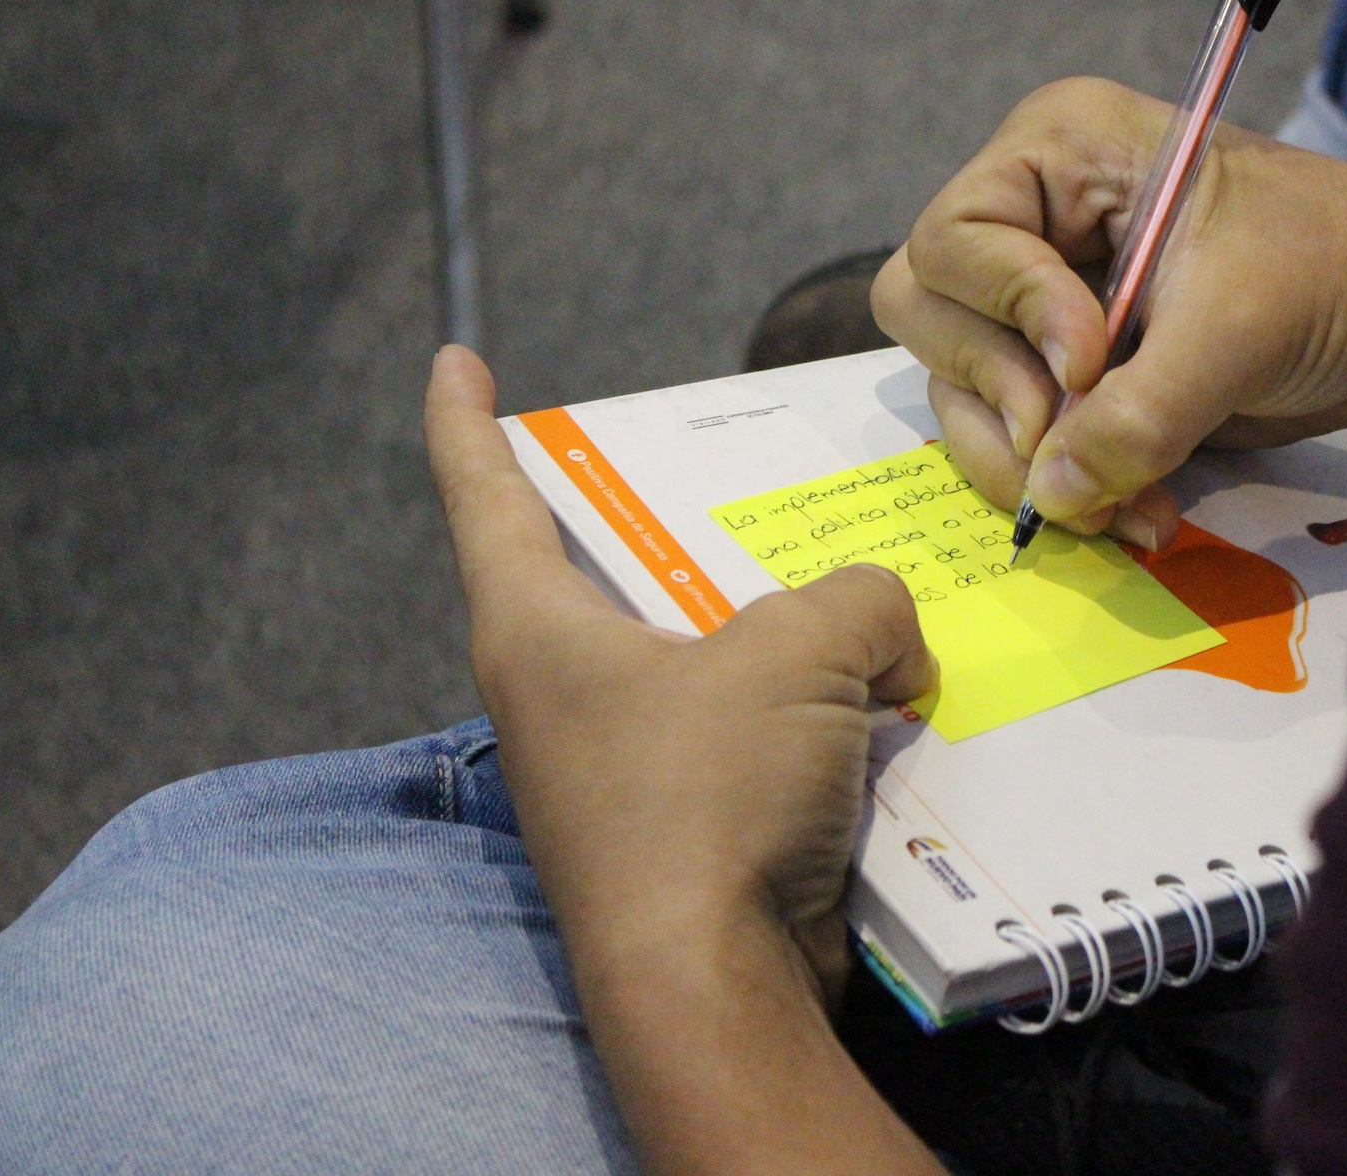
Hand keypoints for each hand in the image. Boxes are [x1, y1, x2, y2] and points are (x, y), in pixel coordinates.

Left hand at [424, 344, 935, 999]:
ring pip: (701, 660)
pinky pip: (750, 736)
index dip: (469, 418)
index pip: (485, 491)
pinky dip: (808, 713)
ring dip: (774, 632)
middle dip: (673, 526)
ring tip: (860, 599)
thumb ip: (856, 603)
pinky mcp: (684, 828)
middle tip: (733, 478)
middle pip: (611, 573)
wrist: (713, 987)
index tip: (456, 360)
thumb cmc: (708, 798)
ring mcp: (620, 768)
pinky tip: (885, 699)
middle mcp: (563, 694)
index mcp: (538, 630)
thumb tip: (890, 640)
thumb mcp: (799, 654)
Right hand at [873, 77, 1346, 546]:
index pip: (954, 241)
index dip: (1010, 311)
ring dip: (1035, 463)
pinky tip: (1140, 511)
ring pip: (965, 392)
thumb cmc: (1337, 269)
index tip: (1092, 361)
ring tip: (1122, 506)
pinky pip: (1020, 440)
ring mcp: (1045, 302)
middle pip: (931, 318)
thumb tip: (1050, 495)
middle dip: (1001, 394)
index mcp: (1057, 153)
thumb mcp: (1232, 329)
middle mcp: (1031, 221)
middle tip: (1066, 440)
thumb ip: (1135, 415)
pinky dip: (1069, 485)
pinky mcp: (1073, 377)